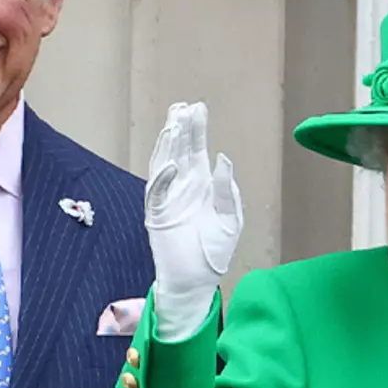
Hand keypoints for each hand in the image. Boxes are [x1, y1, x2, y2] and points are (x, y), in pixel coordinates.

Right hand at [144, 102, 242, 340]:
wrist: (197, 279)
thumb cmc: (214, 251)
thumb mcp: (231, 218)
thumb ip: (226, 189)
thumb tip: (222, 159)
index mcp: (201, 184)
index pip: (197, 149)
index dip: (197, 129)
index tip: (197, 107)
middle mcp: (182, 186)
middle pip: (178, 150)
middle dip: (180, 129)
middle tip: (182, 107)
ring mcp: (167, 199)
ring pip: (163, 164)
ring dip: (167, 145)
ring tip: (173, 125)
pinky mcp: (156, 215)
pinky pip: (156, 192)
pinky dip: (162, 178)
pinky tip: (173, 164)